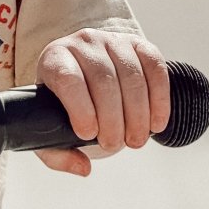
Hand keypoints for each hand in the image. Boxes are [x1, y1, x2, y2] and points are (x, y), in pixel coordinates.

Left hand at [34, 29, 169, 176]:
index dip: (80, 108)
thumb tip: (83, 168)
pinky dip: (159, 99)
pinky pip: (155, 67)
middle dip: (113, 119)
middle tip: (114, 145)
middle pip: (103, 79)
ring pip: (131, 75)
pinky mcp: (138, 44)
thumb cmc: (62, 105)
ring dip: (137, 114)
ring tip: (135, 140)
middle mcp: (82, 42)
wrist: (82, 76)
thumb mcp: (48, 128)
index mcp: (54, 59)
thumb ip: (56, 153)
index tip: (88, 134)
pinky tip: (156, 124)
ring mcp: (112, 41)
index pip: (68, 79)